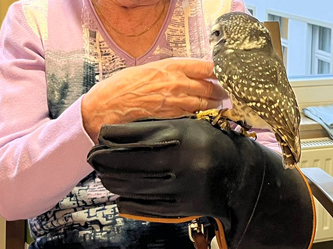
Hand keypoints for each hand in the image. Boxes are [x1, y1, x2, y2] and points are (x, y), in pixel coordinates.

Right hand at [80, 58, 226, 139]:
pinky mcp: (172, 117)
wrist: (105, 107)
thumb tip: (186, 75)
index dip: (218, 71)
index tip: (225, 73)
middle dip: (221, 90)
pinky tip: (206, 118)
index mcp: (170, 66)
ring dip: (215, 104)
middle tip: (226, 93)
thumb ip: (168, 72)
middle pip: (210, 86)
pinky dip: (203, 116)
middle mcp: (176, 82)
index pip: (205, 66)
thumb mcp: (147, 69)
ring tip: (219, 106)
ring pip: (205, 102)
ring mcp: (176, 101)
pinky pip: (194, 116)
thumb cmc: (121, 86)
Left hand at [87, 118, 314, 248]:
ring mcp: (178, 186)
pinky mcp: (179, 207)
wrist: (239, 174)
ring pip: (129, 185)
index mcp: (177, 134)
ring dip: (111, 180)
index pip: (130, 135)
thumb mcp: (185, 125)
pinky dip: (126, 200)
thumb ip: (154, 128)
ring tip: (104, 176)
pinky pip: (141, 205)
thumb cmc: (207, 143)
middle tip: (93, 158)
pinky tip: (121, 194)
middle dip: (103, 159)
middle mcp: (176, 160)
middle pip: (124, 161)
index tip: (100, 137)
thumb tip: (114, 135)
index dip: (109, 136)